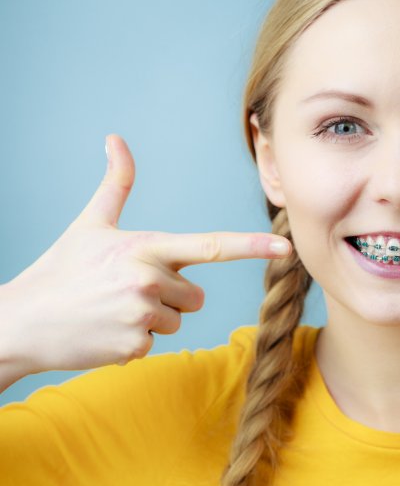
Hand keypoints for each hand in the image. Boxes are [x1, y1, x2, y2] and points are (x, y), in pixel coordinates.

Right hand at [2, 135, 291, 373]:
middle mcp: (150, 279)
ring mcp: (142, 315)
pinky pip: (156, 344)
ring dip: (153, 320)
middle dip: (171, 297)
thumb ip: (115, 184)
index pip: (211, 245)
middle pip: (195, 296)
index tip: (286, 246)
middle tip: (127, 292)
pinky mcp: (133, 346)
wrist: (20, 321)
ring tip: (114, 310)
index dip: (252, 245)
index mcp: (146, 246)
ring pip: (178, 321)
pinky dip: (134, 341)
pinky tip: (106, 331)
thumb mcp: (90, 224)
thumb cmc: (61, 270)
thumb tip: (116, 138)